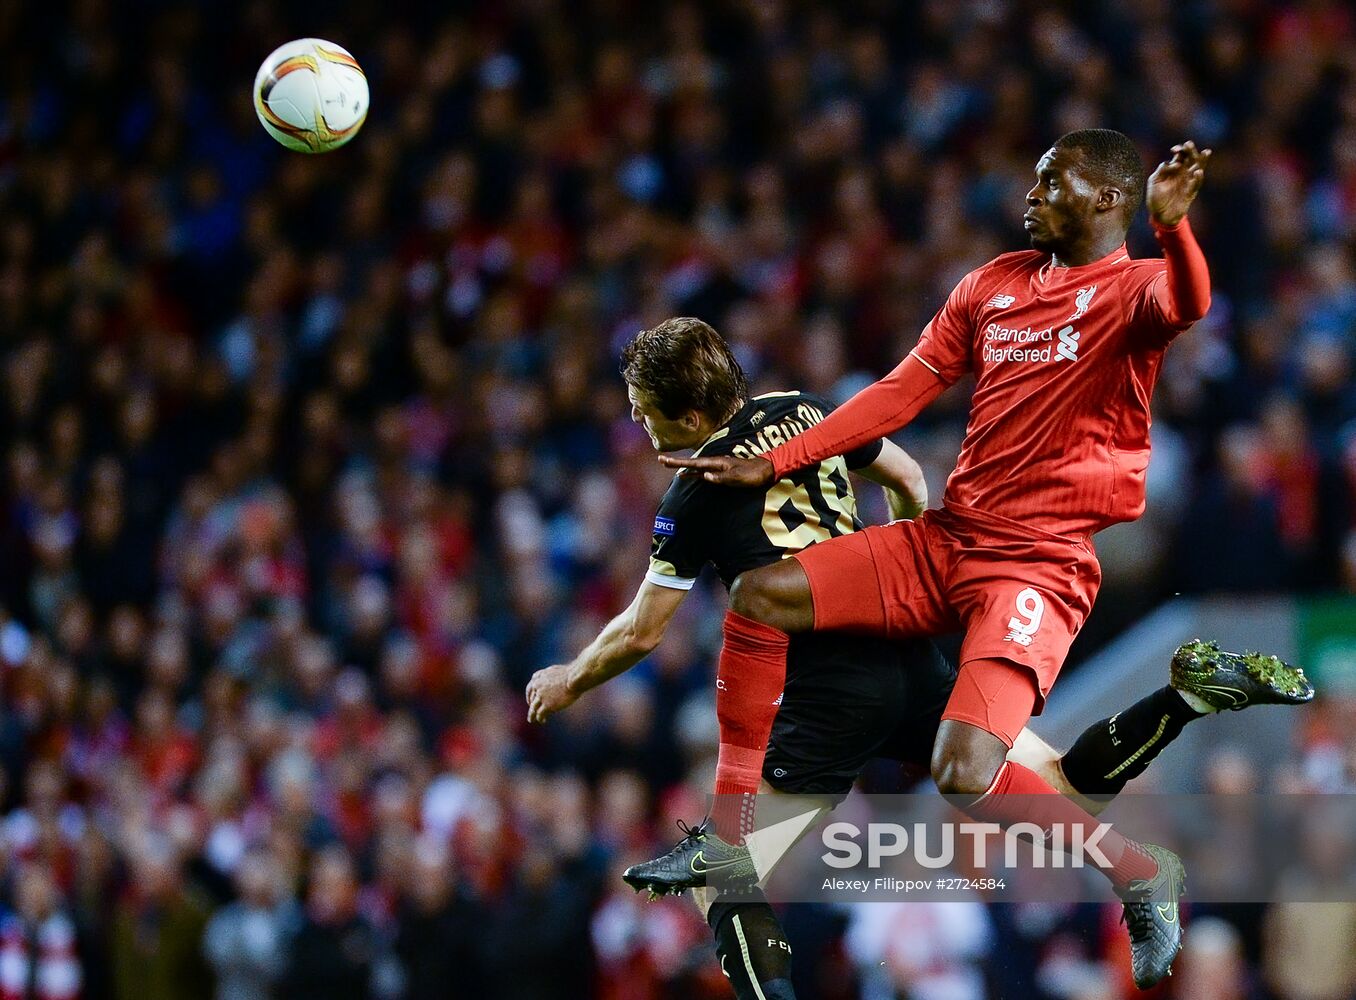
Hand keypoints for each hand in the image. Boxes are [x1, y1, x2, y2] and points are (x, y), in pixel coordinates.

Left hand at [526, 665, 577, 722]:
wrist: (574, 679)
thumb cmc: (570, 674)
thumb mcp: (556, 670)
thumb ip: (549, 676)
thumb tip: (551, 680)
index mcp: (538, 677)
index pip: (530, 688)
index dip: (529, 696)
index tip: (530, 701)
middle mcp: (537, 687)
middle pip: (531, 699)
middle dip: (531, 706)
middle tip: (532, 712)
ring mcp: (541, 696)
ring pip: (533, 708)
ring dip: (532, 715)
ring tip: (531, 720)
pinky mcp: (547, 705)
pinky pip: (540, 714)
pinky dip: (540, 718)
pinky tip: (543, 721)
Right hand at [657, 453, 774, 486]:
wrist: (766, 470)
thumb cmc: (752, 475)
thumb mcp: (737, 478)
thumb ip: (720, 478)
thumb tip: (704, 476)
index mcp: (717, 463)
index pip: (694, 463)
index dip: (678, 462)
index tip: (664, 460)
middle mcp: (715, 463)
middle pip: (691, 462)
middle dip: (676, 462)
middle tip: (661, 460)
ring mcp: (718, 467)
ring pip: (695, 466)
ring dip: (683, 467)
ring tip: (670, 467)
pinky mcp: (721, 472)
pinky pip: (702, 471)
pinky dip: (692, 472)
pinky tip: (688, 475)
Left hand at [1147, 141, 1210, 226]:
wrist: (1160, 215)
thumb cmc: (1156, 197)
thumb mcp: (1154, 182)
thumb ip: (1161, 171)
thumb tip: (1170, 162)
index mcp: (1174, 169)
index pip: (1180, 155)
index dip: (1179, 150)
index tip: (1174, 150)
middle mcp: (1183, 173)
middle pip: (1191, 158)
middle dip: (1191, 151)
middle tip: (1189, 144)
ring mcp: (1188, 182)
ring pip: (1198, 168)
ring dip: (1202, 161)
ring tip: (1205, 152)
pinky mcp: (1191, 192)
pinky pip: (1196, 184)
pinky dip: (1197, 178)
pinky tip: (1198, 172)